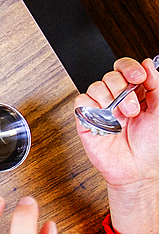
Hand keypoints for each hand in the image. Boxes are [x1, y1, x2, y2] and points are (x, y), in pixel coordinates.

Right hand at [76, 57, 158, 233]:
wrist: (137, 169)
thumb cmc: (151, 145)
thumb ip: (156, 86)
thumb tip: (147, 64)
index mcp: (136, 93)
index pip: (126, 68)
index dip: (130, 68)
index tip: (139, 77)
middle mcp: (117, 99)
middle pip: (111, 75)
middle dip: (123, 89)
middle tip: (132, 108)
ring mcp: (101, 108)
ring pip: (96, 86)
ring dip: (110, 101)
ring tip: (121, 119)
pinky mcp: (85, 119)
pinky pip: (81, 101)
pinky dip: (92, 108)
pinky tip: (104, 120)